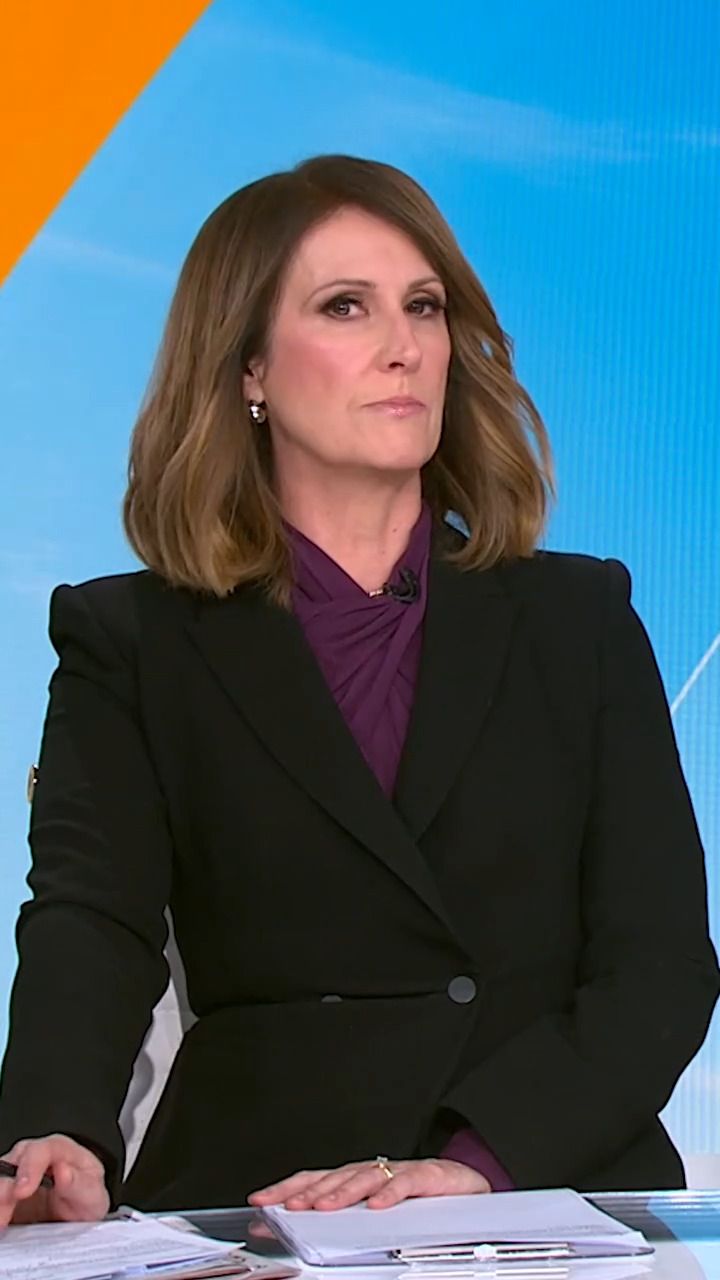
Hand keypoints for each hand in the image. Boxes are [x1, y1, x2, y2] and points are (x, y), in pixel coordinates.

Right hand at [0, 1134, 109, 1225]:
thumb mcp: (93, 1195)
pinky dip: (0, 1211)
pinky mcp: (7, 1196)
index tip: (22, 1191)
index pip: (41, 1150)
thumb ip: (79, 1183)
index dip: (29, 1167)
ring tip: (3, 1224)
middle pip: (11, 1164)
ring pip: (1, 1181)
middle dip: (4, 1189)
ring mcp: (17, 1177)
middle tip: (4, 1216)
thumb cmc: (87, 1197)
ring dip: (0, 1202)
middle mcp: (33, 1158)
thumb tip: (63, 1171)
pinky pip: (0, 1198)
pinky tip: (3, 1227)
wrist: (80, 1216)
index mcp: (59, 1150)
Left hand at [248, 1157, 490, 1210]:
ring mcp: (398, 1171)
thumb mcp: (373, 1211)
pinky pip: (406, 1183)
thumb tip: (296, 1227)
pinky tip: (377, 1206)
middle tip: (288, 1207)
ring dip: (343, 1192)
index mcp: (354, 1178)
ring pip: (365, 1178)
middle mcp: (372, 1171)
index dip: (285, 1188)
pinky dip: (390, 1193)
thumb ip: (341, 1218)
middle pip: (334, 1177)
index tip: (259, 1201)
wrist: (466, 1186)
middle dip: (309, 1193)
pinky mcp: (427, 1176)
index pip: (313, 1179)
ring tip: (325, 1207)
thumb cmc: (417, 1200)